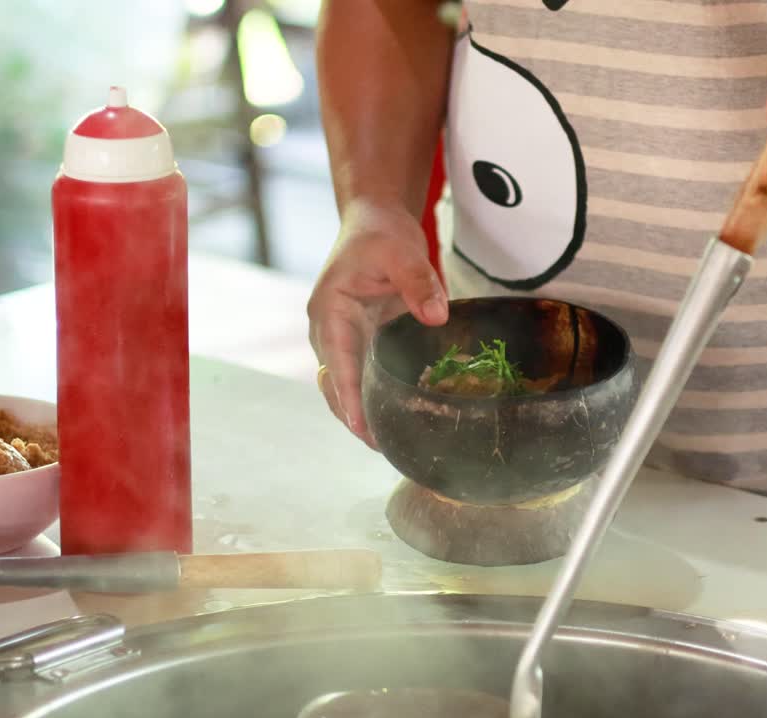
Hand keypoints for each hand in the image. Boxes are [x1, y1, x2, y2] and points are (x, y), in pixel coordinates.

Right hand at [307, 200, 447, 448]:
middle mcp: (329, 330)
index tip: (360, 425)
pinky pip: (361, 376)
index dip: (349, 396)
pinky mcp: (358, 341)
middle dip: (352, 416)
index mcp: (330, 310)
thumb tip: (437, 318)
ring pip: (345, 385)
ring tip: (385, 444)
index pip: (338, 362)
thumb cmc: (380, 234)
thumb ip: (419, 282)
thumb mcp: (401, 251)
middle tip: (381, 447)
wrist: (373, 221)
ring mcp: (341, 338)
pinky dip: (370, 398)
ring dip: (359, 413)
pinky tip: (392, 416)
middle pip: (335, 384)